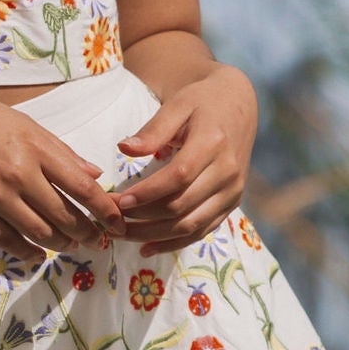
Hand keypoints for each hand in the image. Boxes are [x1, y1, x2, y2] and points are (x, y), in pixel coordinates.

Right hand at [0, 89, 124, 255]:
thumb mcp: (19, 122)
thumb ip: (58, 150)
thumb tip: (93, 173)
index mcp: (35, 146)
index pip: (82, 187)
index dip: (105, 210)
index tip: (118, 223)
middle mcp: (18, 173)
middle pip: (65, 216)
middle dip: (86, 233)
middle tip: (95, 240)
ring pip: (40, 233)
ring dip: (60, 244)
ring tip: (68, 245)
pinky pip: (7, 240)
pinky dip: (28, 251)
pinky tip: (37, 252)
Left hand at [108, 67, 257, 250]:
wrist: (238, 106)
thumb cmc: (202, 102)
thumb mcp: (178, 104)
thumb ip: (153, 129)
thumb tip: (124, 148)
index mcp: (213, 142)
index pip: (179, 176)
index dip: (148, 193)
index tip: (118, 200)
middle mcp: (228, 171)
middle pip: (182, 206)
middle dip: (143, 218)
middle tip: (110, 219)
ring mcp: (232, 191)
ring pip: (190, 225)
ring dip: (153, 235)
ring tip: (122, 235)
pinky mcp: (231, 204)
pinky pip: (201, 232)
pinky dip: (173, 244)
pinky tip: (146, 248)